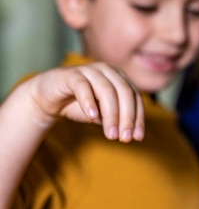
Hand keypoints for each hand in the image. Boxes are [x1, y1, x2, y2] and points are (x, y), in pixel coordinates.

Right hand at [28, 62, 143, 141]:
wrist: (50, 97)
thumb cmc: (81, 105)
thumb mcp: (102, 115)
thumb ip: (116, 120)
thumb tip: (131, 134)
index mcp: (119, 79)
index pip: (135, 97)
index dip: (138, 118)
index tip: (137, 138)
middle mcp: (108, 71)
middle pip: (124, 93)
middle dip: (127, 117)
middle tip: (124, 138)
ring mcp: (90, 70)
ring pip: (106, 90)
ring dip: (111, 115)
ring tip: (111, 135)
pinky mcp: (71, 74)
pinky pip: (83, 86)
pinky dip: (89, 102)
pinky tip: (92, 117)